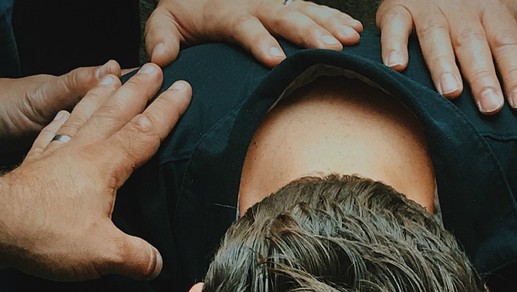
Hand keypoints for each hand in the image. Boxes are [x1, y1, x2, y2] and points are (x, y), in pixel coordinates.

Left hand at [0, 63, 191, 280]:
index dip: (168, 109)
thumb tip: (158, 265)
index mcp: (106, 164)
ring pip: (85, 115)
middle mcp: (83, 151)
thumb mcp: (103, 252)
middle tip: (154, 68)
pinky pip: (51, 134)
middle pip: (117, 112)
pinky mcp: (34, 165)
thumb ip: (138, 258)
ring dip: (102, 94)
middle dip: (139, 89)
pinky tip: (63, 115)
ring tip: (113, 75)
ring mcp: (56, 154)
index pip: (146, 131)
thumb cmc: (45, 232)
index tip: (183, 87)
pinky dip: (61, 121)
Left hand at [145, 0, 362, 67]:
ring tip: (351, 40)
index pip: (244, 25)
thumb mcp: (165, 22)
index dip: (260, 41)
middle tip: (330, 49)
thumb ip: (161, 38)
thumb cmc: (184, 10)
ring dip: (329, 24)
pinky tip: (355, 30)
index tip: (275, 60)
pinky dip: (335, 17)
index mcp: (225, 11)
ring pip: (304, 10)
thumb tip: (162, 59)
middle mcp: (254, 3)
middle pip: (284, 16)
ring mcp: (273, 1)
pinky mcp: (286, 3)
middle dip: (309, 33)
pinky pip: (313, 7)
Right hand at [377, 0, 516, 113]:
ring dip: (443, 64)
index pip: (510, 45)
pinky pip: (395, 26)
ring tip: (450, 92)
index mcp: (496, 14)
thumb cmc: (481, 7)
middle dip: (483, 75)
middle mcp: (464, 11)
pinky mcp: (398, 8)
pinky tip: (397, 67)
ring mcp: (430, 9)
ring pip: (437, 36)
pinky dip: (393, 45)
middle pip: (476, 44)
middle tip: (490, 106)